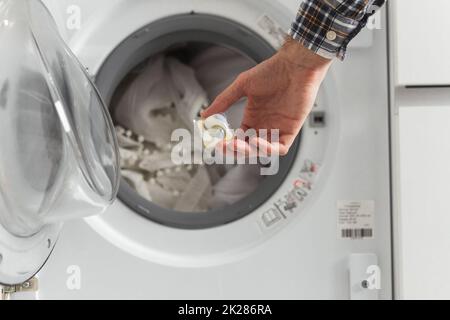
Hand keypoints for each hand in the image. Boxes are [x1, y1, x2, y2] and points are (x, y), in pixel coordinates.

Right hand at [201, 38, 331, 155]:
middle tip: (227, 146)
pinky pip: (280, 148)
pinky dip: (269, 149)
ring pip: (263, 150)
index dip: (228, 144)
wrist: (294, 65)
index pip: (238, 138)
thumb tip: (205, 114)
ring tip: (240, 144)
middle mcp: (264, 125)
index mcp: (252, 117)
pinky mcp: (291, 130)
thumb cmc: (272, 70)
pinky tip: (258, 142)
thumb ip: (223, 101)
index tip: (218, 144)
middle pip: (249, 147)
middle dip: (237, 151)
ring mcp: (277, 128)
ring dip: (250, 151)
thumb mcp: (241, 85)